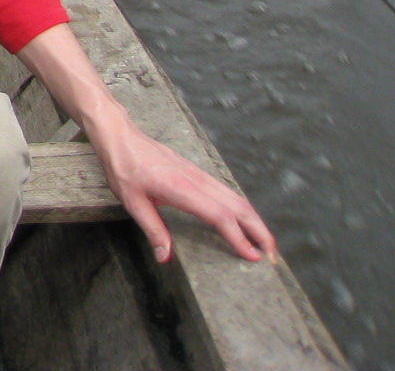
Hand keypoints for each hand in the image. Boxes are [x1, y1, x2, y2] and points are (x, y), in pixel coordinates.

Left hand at [17, 22, 272, 264]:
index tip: (254, 257)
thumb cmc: (124, 168)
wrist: (121, 136)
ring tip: (267, 245)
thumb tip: (165, 257)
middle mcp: (197, 180)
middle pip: (239, 207)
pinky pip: (228, 192)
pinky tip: (247, 223)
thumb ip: (153, 230)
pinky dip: (244, 210)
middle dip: (260, 232)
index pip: (219, 216)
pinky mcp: (199, 173)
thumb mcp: (132, 203)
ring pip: (237, 198)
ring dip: (256, 222)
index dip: (239, 238)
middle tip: (273, 258)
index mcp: (182, 189)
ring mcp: (200, 175)